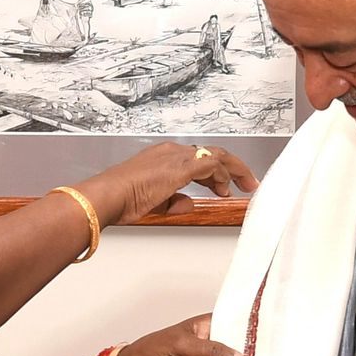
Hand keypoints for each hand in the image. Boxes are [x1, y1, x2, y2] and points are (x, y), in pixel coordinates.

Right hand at [80, 143, 257, 224]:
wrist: (107, 196)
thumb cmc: (120, 199)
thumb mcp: (154, 202)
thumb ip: (174, 201)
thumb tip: (189, 203)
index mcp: (163, 156)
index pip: (198, 158)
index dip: (217, 172)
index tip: (226, 185)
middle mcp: (172, 151)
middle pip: (212, 154)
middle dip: (234, 168)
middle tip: (248, 183)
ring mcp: (176, 157)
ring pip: (216, 156)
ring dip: (234, 171)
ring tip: (246, 186)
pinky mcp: (180, 167)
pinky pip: (211, 165)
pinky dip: (224, 175)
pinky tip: (228, 187)